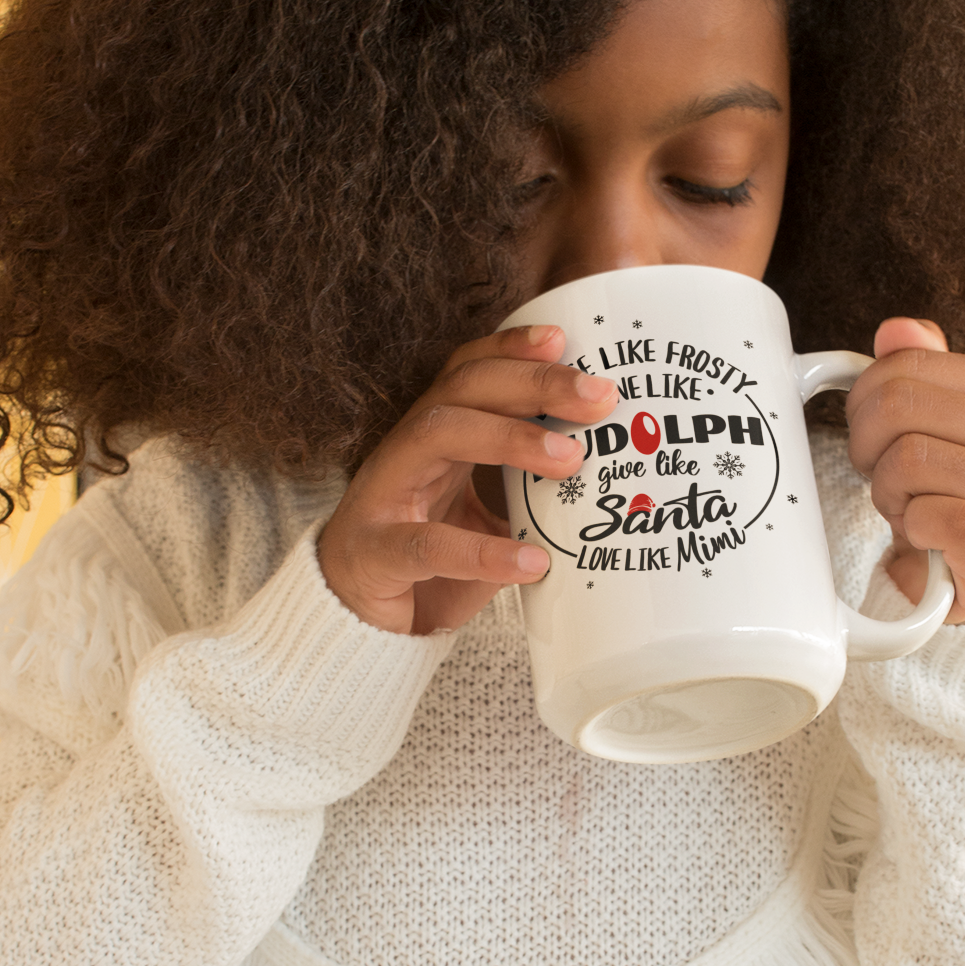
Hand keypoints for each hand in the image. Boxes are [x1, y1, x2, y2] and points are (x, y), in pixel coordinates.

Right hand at [317, 326, 618, 634]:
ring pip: (437, 435)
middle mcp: (405, 452)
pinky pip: (428, 544)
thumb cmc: (426, 567)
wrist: (354, 626)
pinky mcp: (376, 553)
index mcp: (433, 439)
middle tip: (598, 395)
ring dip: (508, 438)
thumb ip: (528, 501)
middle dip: (532, 383)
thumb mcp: (485, 521)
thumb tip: (610, 492)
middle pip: (462, 388)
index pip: (468, 372)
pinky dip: (483, 553)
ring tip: (571, 460)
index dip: (510, 348)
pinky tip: (532, 561)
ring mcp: (384, 497)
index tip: (564, 339)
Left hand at [845, 318, 964, 622]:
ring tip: (913, 506)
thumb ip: (919, 370)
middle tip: (889, 476)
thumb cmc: (949, 495)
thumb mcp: (930, 424)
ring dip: (889, 493)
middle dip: (870, 447)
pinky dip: (912, 527)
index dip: (864, 401)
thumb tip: (898, 329)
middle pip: (897, 406)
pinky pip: (931, 515)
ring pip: (907, 460)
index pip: (905, 365)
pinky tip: (928, 534)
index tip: (875, 435)